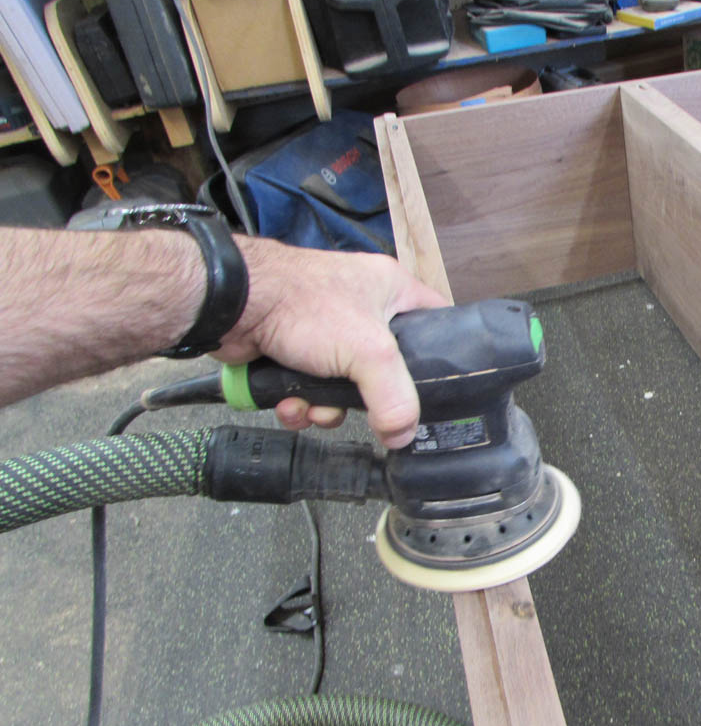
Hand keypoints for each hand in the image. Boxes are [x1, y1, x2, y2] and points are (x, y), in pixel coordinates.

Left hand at [213, 238, 446, 447]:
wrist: (234, 303)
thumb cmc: (302, 302)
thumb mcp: (369, 352)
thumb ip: (395, 398)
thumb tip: (403, 435)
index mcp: (392, 290)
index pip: (435, 322)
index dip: (441, 354)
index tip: (438, 387)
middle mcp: (362, 307)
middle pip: (386, 368)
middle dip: (367, 399)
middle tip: (361, 407)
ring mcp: (326, 329)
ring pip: (344, 385)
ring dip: (327, 407)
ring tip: (311, 405)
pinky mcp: (295, 349)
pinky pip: (311, 388)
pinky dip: (301, 403)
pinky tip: (289, 404)